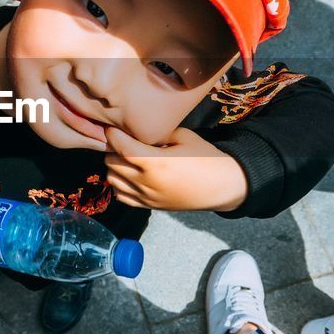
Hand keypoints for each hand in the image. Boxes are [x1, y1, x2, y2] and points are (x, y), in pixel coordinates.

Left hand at [104, 127, 248, 211]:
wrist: (222, 187)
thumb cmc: (206, 158)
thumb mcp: (184, 137)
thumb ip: (158, 133)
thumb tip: (138, 131)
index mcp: (156, 163)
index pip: (120, 147)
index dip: (112, 135)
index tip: (113, 127)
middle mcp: (147, 182)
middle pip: (111, 163)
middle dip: (113, 149)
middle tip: (122, 140)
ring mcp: (146, 197)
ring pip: (112, 180)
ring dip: (114, 166)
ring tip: (126, 157)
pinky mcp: (149, 206)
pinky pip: (121, 196)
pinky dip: (119, 184)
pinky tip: (130, 174)